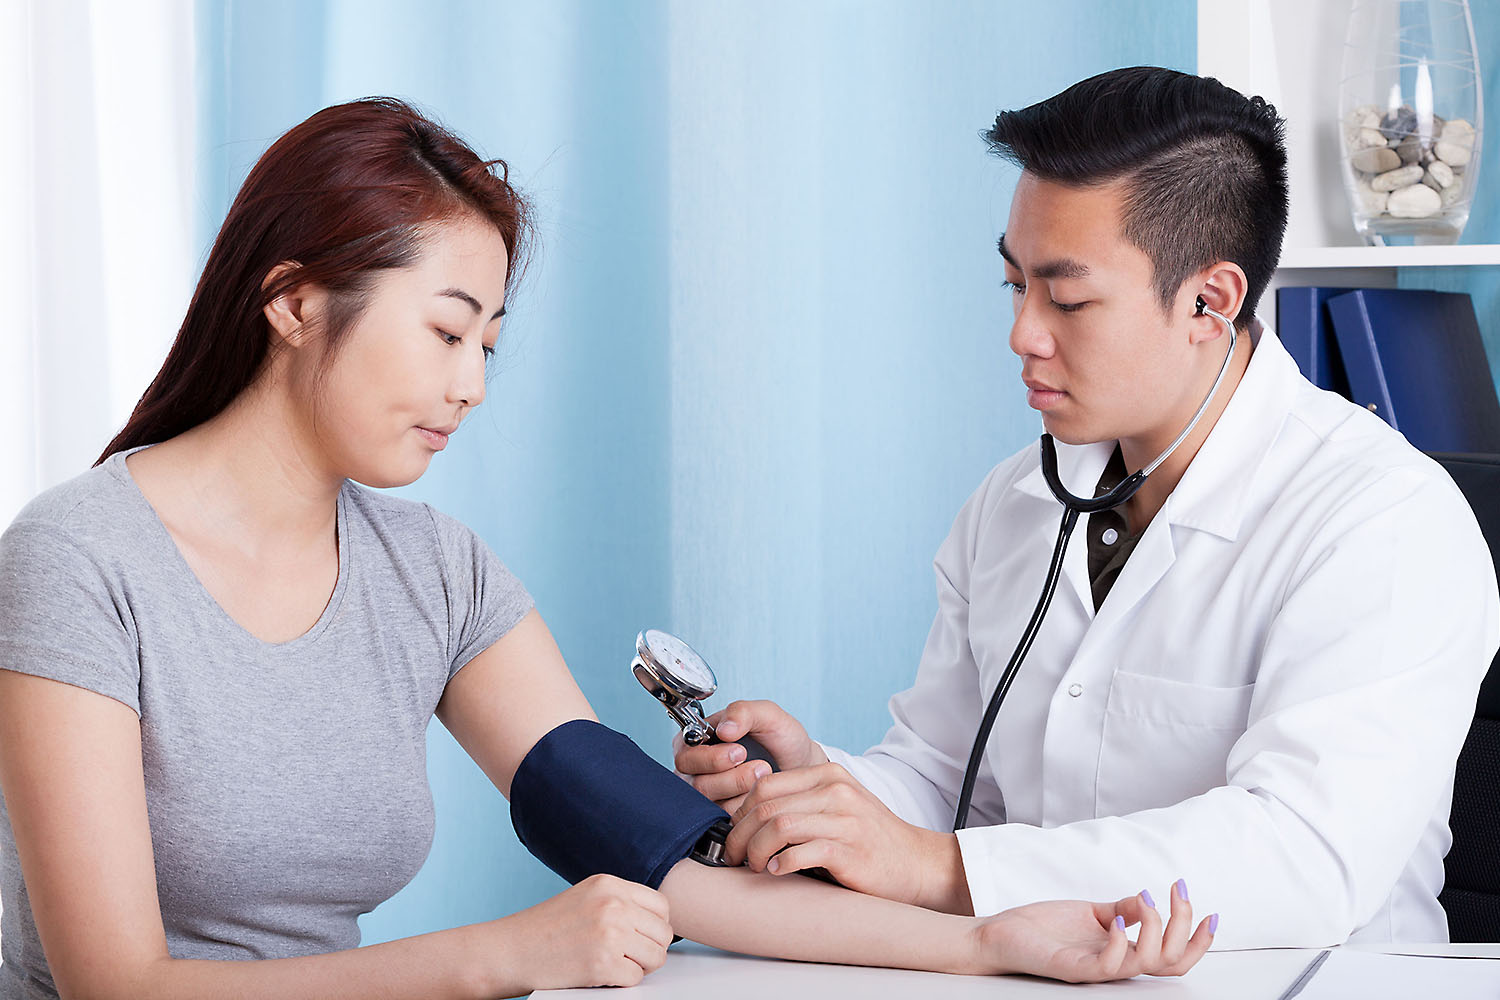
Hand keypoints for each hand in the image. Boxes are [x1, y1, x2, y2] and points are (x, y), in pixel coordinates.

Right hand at [495, 873, 673, 989]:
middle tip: (629, 956)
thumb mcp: (584, 897)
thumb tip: (654, 920)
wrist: (509, 951)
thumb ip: (618, 901)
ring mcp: (610, 933)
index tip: (643, 936)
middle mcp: (613, 904)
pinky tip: (601, 974)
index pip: (661, 905)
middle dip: (650, 949)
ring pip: (656, 956)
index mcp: (609, 884)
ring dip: (640, 966)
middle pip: (663, 932)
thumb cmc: (542, 929)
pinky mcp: (603, 964)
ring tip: (615, 964)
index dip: (655, 926)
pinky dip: (622, 982)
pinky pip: (636, 978)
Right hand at [673, 699, 825, 812]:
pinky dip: (746, 808)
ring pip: (711, 804)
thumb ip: (743, 712)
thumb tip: (723, 730)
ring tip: (764, 775)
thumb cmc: (780, 739)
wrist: (801, 767)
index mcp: (695, 741)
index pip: (685, 756)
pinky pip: (724, 820)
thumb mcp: (767, 715)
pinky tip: (761, 795)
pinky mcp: (720, 816)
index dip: (711, 758)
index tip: (740, 752)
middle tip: (760, 766)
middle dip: (731, 778)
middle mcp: (695, 771)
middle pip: (697, 784)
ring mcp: (707, 796)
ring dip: (742, 791)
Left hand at [725, 761, 969, 910]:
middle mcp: (836, 790)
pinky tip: (778, 872)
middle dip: (740, 834)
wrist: (918, 863)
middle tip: (735, 856)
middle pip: (766, 805)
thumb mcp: (839, 805)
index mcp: (829, 774)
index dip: (740, 812)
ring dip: (756, 850)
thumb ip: (803, 801)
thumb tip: (750, 815)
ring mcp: (845, 819)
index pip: (765, 785)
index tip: (735, 834)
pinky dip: (782, 863)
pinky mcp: (850, 850)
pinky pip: (801, 851)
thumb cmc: (872, 839)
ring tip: (755, 866)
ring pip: (778, 825)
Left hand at [971, 880, 1216, 981]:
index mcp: (1125, 953)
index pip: (1175, 959)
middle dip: (1186, 926)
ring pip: (1147, 964)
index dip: (1199, 941)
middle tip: (1178, 892)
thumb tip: (1150, 899)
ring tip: (1146, 900)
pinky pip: (1109, 965)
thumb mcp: (1092, 911)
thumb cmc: (1045, 926)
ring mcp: (1097, 970)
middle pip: (1172, 962)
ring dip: (1157, 928)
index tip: (1211, 911)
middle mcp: (1117, 965)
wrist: (1001, 933)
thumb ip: (1124, 908)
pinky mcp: (1074, 969)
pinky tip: (1115, 917)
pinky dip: (1120, 940)